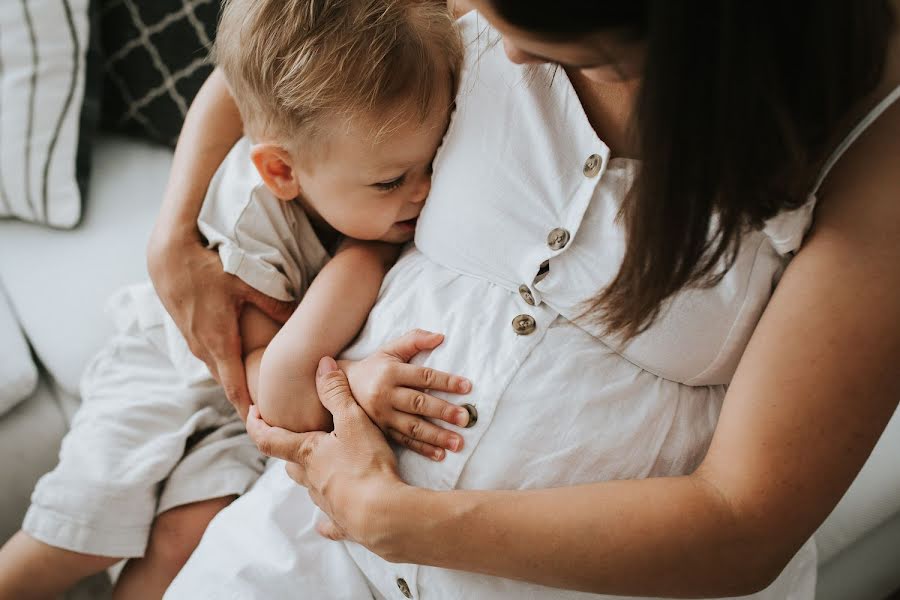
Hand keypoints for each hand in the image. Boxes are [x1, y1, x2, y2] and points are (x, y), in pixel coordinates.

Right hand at [148, 233, 294, 418]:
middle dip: (247, 399)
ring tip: (258, 391)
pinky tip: (238, 361)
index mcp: (218, 343)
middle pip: (228, 383)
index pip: (235, 388)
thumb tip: (296, 318)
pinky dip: (225, 364)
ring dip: (235, 380)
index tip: (262, 425)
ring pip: (218, 369)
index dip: (249, 409)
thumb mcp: (245, 283)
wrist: (167, 256)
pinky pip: (210, 356)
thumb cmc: (206, 268)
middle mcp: (203, 348)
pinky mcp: (189, 331)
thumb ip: (273, 303)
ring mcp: (193, 341)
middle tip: (270, 412)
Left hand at [247, 357, 407, 546]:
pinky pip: (329, 521)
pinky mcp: (344, 523)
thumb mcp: (353, 420)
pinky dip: (327, 518)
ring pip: (310, 487)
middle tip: (297, 436)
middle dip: (290, 450)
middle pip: (290, 464)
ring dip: (312, 476)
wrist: (382, 514)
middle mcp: (310, 479)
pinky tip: (325, 523)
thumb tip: (322, 363)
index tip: (254, 412)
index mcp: (306, 454)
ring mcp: (326, 503)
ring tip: (324, 464)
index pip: (268, 439)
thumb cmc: (365, 464)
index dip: (256, 424)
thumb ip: (336, 391)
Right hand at [341, 329, 471, 460]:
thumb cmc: (375, 365)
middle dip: (443, 411)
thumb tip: (440, 337)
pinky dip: (422, 449)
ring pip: (413, 427)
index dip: (446, 381)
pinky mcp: (381, 431)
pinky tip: (440, 455)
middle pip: (419, 403)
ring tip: (458, 442)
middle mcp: (385, 395)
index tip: (467, 387)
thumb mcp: (391, 349)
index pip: (423, 376)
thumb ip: (415, 340)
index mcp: (390, 372)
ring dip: (437, 436)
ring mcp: (382, 416)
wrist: (342, 386)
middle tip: (465, 418)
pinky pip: (404, 441)